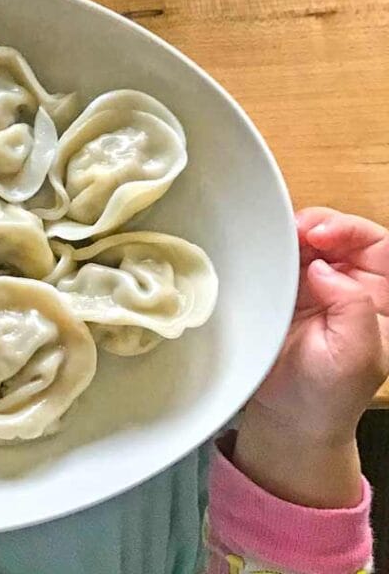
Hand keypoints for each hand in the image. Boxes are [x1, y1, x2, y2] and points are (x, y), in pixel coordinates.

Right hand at [234, 208, 388, 506]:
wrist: (285, 417)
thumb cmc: (327, 396)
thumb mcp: (356, 356)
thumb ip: (352, 308)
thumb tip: (324, 269)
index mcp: (384, 302)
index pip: (381, 247)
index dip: (354, 232)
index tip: (321, 236)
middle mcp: (356, 287)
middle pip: (346, 235)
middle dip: (322, 225)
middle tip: (296, 233)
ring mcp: (320, 284)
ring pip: (312, 239)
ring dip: (295, 234)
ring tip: (278, 240)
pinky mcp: (288, 287)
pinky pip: (283, 254)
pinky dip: (274, 246)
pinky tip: (266, 250)